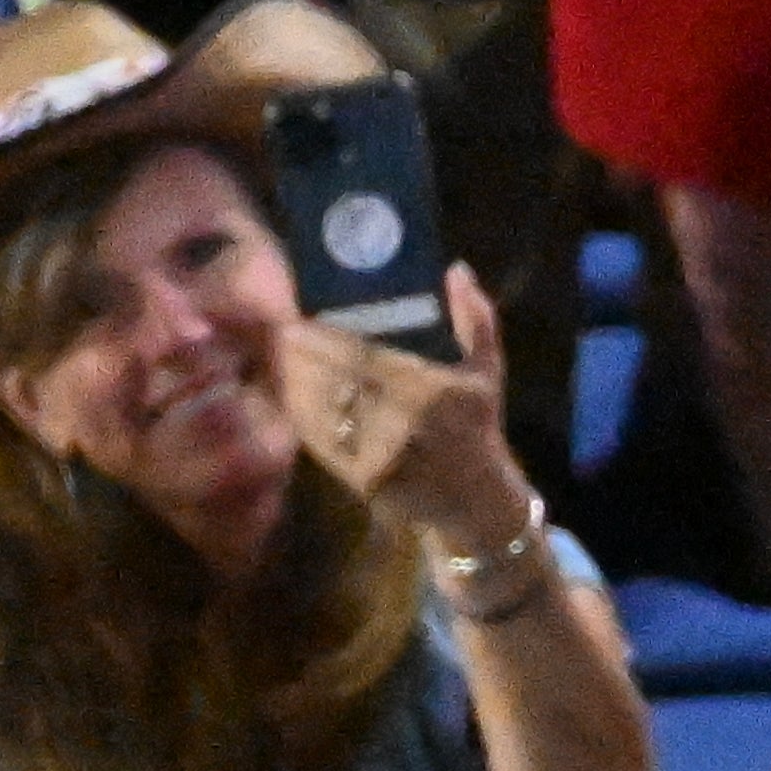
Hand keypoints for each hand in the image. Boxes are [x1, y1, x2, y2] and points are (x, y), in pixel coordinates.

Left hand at [272, 270, 527, 561]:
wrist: (471, 500)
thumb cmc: (477, 425)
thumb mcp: (486, 371)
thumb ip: (474, 318)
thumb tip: (455, 269)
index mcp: (430, 391)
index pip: (364, 359)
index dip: (325, 340)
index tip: (300, 320)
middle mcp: (400, 423)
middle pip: (334, 383)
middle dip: (302, 357)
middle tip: (283, 332)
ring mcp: (377, 454)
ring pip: (321, 412)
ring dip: (296, 382)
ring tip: (283, 357)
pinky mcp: (359, 477)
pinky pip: (321, 441)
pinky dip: (302, 415)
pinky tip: (293, 393)